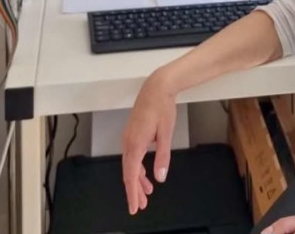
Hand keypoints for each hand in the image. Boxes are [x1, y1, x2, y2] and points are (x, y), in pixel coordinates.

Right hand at [121, 67, 176, 214]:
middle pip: (128, 172)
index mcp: (135, 143)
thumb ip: (162, 156)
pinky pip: (131, 156)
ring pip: (130, 165)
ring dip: (136, 180)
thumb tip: (160, 177)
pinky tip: (144, 173)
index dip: (132, 193)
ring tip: (146, 193)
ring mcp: (128, 137)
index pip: (130, 175)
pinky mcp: (132, 133)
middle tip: (140, 205)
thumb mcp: (166, 134)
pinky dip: (137, 168)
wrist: (157, 87)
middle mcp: (127, 141)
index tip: (134, 207)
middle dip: (134, 190)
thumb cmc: (162, 107)